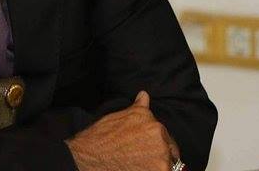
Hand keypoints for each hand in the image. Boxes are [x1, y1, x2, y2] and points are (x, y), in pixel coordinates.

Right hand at [65, 91, 180, 170]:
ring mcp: (161, 159)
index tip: (146, 149)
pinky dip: (154, 170)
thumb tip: (144, 95)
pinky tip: (139, 168)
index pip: (167, 137)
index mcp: (154, 123)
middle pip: (171, 151)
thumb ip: (139, 108)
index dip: (157, 144)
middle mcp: (160, 139)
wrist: (88, 155)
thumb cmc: (101, 137)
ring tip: (138, 163)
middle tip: (141, 157)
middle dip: (159, 155)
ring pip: (169, 165)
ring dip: (157, 165)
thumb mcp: (120, 116)